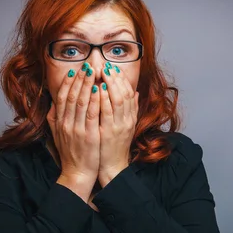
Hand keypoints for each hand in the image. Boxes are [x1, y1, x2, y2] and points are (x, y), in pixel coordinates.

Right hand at [47, 66, 100, 202]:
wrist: (77, 173)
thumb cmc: (70, 152)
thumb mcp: (57, 134)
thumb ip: (54, 117)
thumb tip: (53, 101)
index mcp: (59, 122)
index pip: (62, 97)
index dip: (68, 82)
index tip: (74, 70)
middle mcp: (66, 123)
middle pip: (72, 96)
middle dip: (80, 79)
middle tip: (87, 65)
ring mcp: (77, 129)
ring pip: (82, 102)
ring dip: (88, 85)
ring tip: (94, 72)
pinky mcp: (89, 135)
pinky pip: (92, 114)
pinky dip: (96, 101)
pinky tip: (100, 90)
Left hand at [98, 63, 138, 186]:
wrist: (111, 166)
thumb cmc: (114, 146)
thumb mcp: (125, 126)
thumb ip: (130, 109)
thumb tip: (135, 92)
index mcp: (130, 117)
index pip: (130, 93)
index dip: (122, 79)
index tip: (113, 68)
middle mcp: (127, 120)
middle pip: (125, 93)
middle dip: (116, 78)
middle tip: (106, 66)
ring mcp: (119, 126)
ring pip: (118, 99)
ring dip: (110, 84)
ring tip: (102, 72)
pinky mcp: (109, 132)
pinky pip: (107, 112)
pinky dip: (103, 99)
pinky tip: (97, 89)